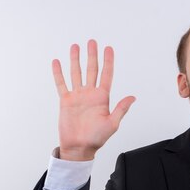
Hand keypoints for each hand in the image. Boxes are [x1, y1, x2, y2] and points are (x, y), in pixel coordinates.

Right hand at [52, 40, 135, 160]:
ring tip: (75, 46)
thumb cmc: (97, 138)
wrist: (79, 147)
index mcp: (102, 98)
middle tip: (92, 41)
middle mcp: (90, 94)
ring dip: (75, 60)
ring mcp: (78, 96)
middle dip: (92, 55)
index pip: (106, 75)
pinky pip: (61, 84)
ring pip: (76, 73)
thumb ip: (121, 109)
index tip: (108, 48)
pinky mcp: (66, 101)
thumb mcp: (112, 123)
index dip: (108, 61)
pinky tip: (57, 62)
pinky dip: (59, 73)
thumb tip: (133, 97)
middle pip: (91, 70)